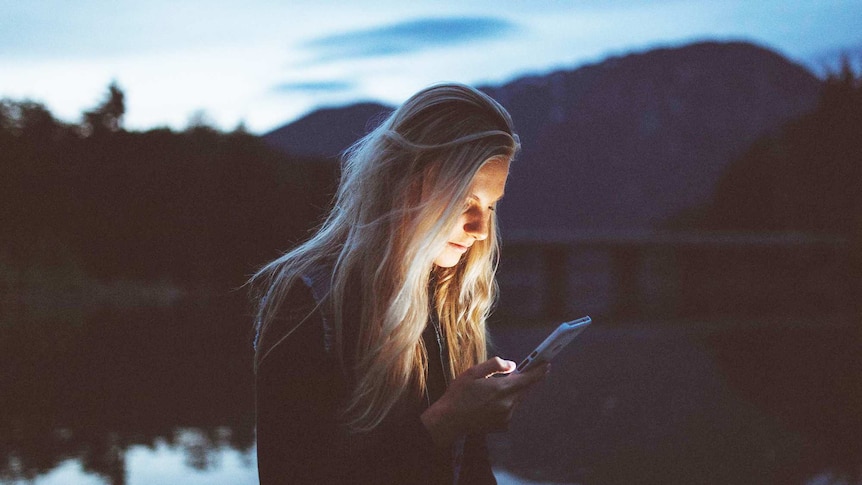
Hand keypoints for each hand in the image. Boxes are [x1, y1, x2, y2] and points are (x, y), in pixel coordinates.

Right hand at [420, 356, 548, 446]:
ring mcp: (506, 416)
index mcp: (501, 388)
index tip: (547, 364)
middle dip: (525, 380)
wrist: (450, 420)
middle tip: (522, 372)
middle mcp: (508, 404)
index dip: (539, 371)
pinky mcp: (503, 425)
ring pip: (517, 400)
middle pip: (525, 389)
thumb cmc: (459, 394)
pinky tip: (489, 403)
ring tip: (494, 389)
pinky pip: (510, 410)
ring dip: (513, 392)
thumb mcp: (473, 372)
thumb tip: (512, 365)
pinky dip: (506, 404)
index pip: (528, 379)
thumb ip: (495, 366)